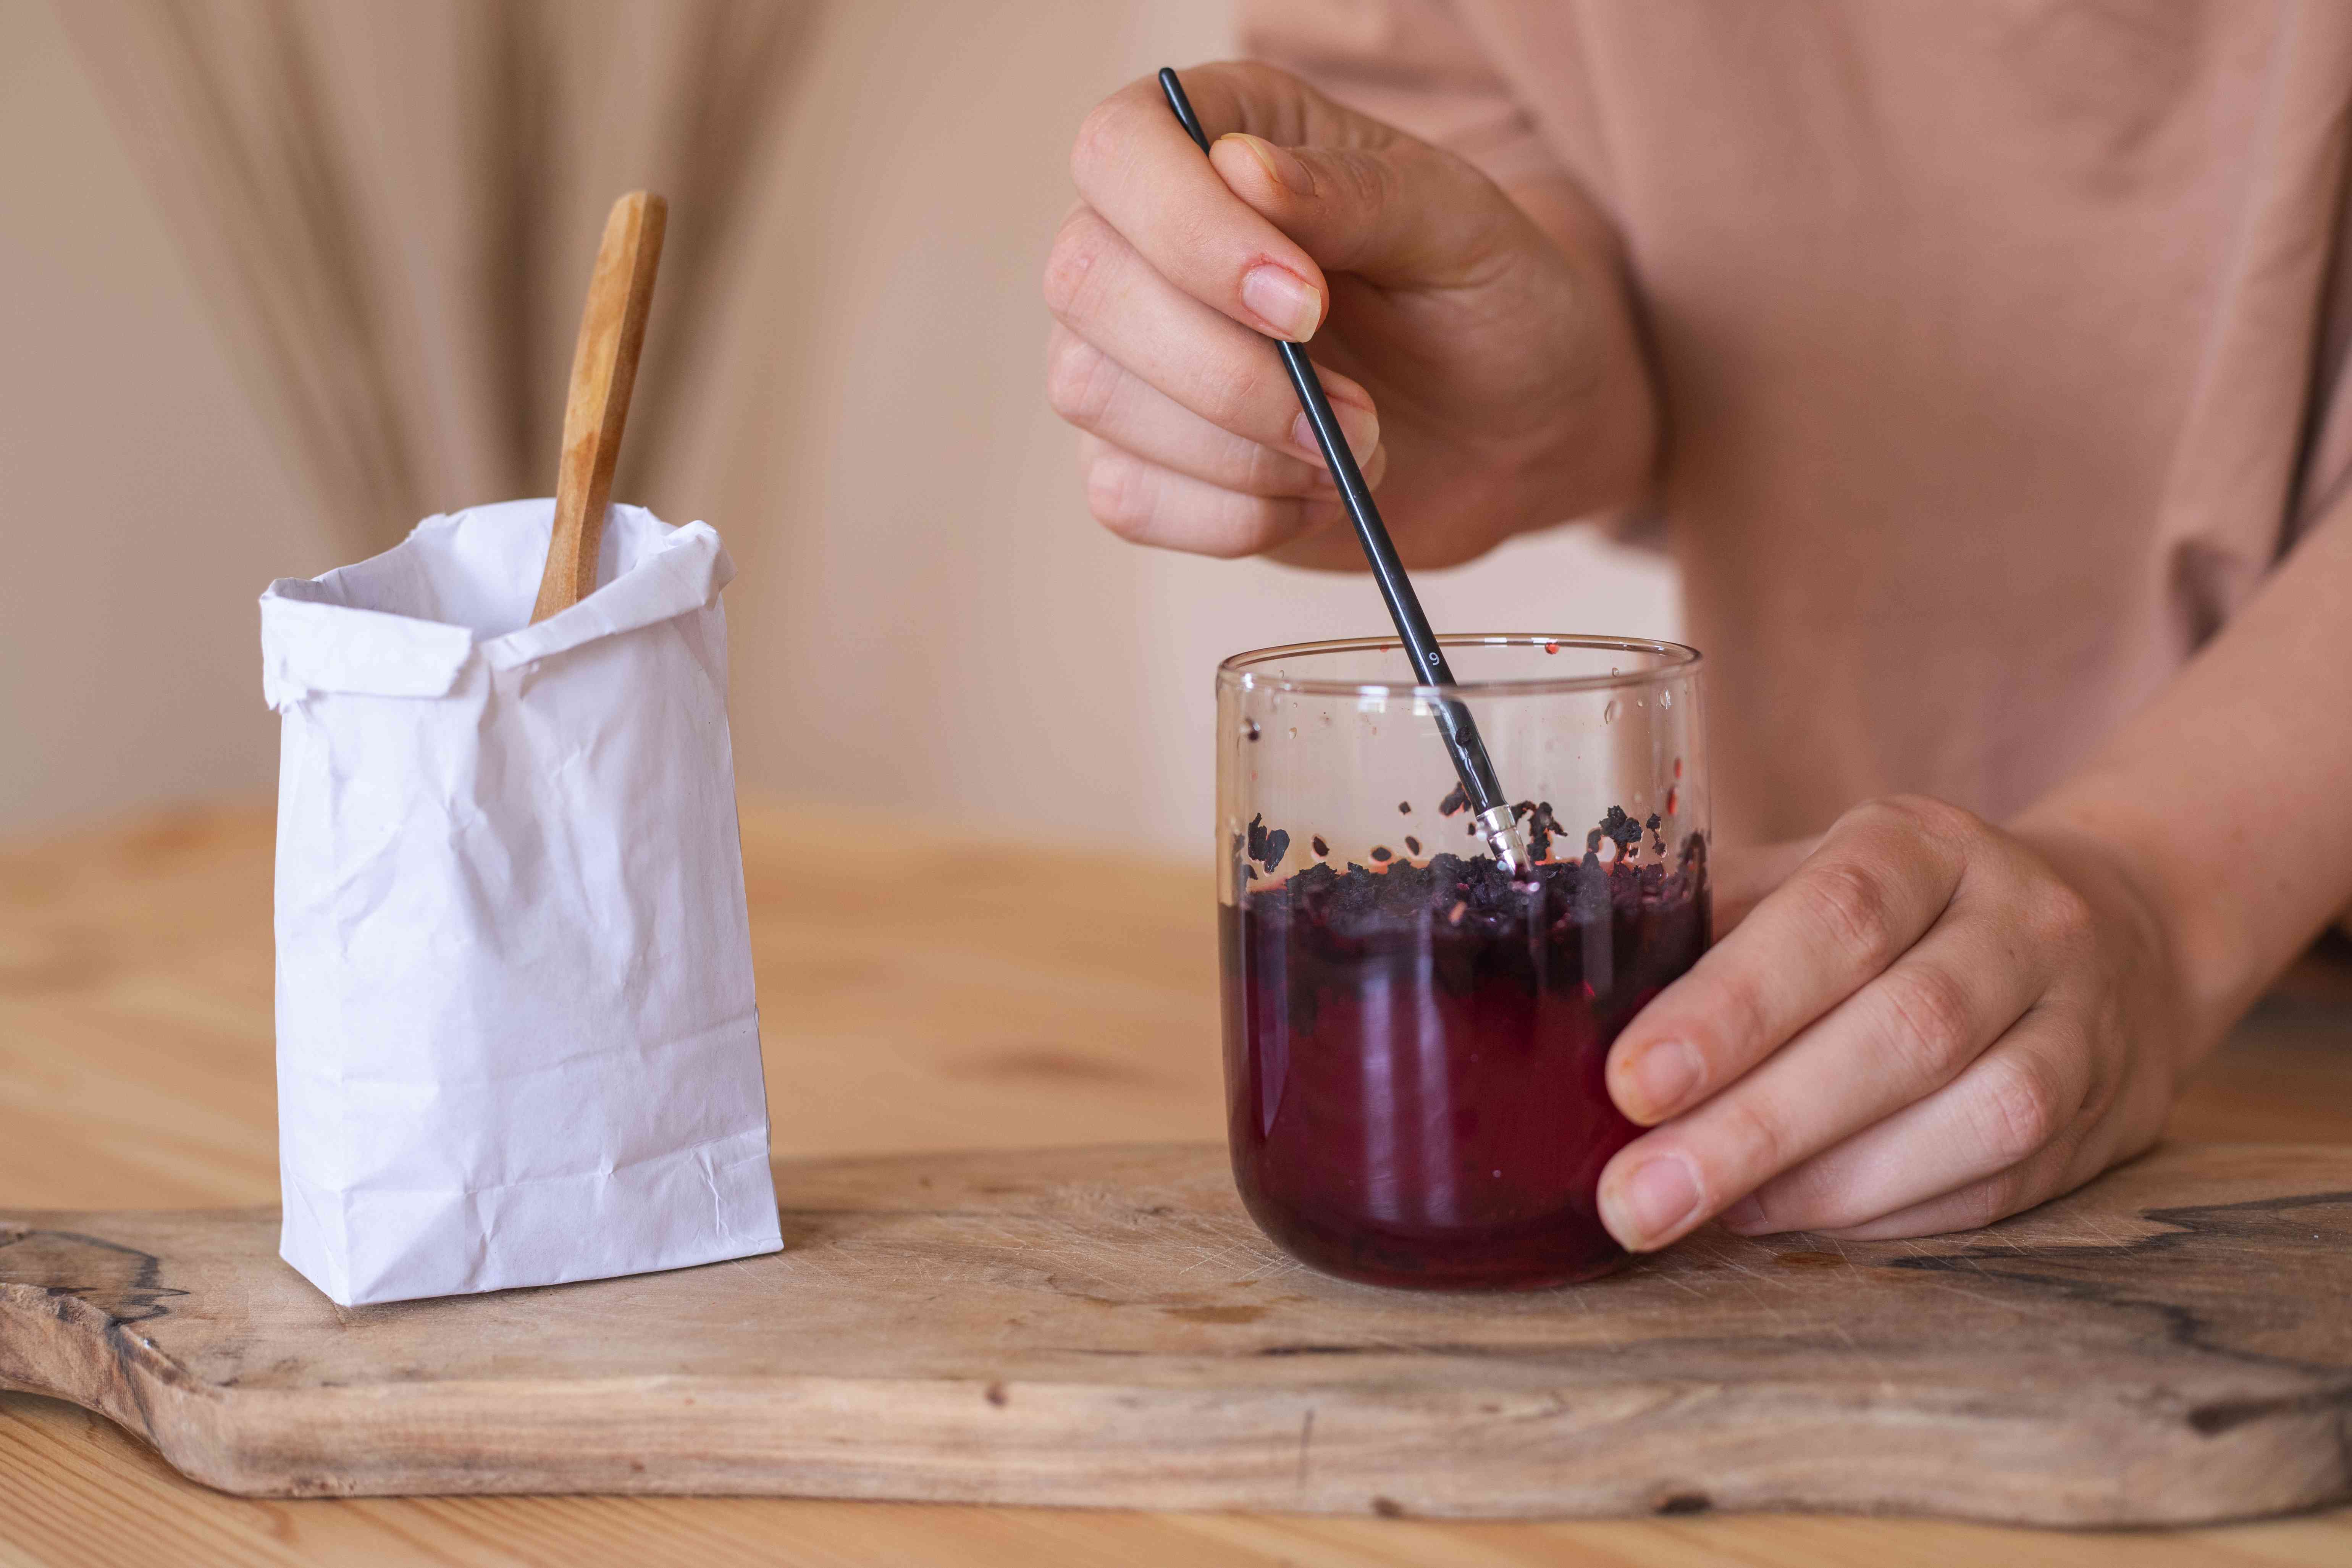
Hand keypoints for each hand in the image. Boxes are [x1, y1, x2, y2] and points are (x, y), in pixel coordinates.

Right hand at [1045, 61, 1655, 568]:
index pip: (1118, 152)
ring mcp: (1126, 356)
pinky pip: (1123, 498)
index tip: (1307, 302)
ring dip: (1240, 449)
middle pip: (1085, 284)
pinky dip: (1232, 515)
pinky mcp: (1140, 462)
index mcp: (1213, 135)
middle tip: (1360, 410)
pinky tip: (1312, 497)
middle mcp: (1142, 238)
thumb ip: (1356, 192)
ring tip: (1358, 450)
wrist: (1516, 427)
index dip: (1188, 232)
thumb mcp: (1458, 225)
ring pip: (1091, 393)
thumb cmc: (1486, 301)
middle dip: (1226, 371)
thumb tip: (1240, 170)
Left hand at [1597, 796, 2187, 1248]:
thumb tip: (1568, 1007)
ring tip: (1702, 1216)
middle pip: (1904, 1030)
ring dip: (1825, 1184)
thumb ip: (1706, 926)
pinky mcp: (2105, 1113)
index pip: (1836, 917)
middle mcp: (2021, 920)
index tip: (1631, 1082)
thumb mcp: (1807, 874)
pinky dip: (1886, 1211)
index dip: (1732, 1007)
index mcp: (1923, 844)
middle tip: (1639, 1194)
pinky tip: (1791, 1221)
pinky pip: (2000, 1181)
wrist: (2109, 925)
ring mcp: (2080, 1019)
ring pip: (1975, 1116)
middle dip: (1756, 1125)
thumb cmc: (1899, 908)